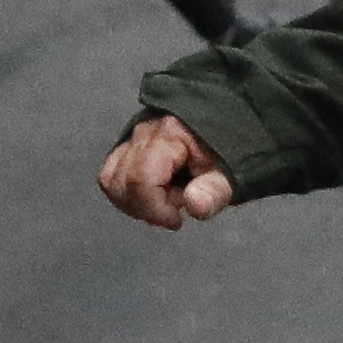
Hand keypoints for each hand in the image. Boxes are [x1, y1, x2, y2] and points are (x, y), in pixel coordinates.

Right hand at [98, 115, 231, 229]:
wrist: (231, 122)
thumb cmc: (231, 149)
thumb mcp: (231, 173)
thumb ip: (214, 191)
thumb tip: (195, 205)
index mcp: (170, 134)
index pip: (141, 180)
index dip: (154, 209)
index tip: (177, 220)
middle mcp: (145, 132)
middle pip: (123, 182)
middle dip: (148, 206)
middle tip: (178, 205)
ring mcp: (133, 136)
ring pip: (111, 179)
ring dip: (134, 201)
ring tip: (167, 199)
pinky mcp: (129, 144)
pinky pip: (112, 173)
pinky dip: (126, 192)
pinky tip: (153, 195)